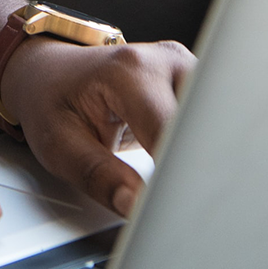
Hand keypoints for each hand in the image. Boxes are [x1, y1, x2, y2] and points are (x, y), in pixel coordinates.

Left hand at [0, 37, 195, 215]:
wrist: (49, 71)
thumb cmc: (51, 101)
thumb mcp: (58, 144)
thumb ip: (98, 176)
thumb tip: (133, 204)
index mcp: (131, 72)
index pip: (172, 133)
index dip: (177, 175)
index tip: (171, 206)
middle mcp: (167, 62)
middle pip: (206, 124)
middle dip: (200, 166)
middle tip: (184, 202)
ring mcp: (187, 68)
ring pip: (217, 122)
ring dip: (205, 156)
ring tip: (185, 182)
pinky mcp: (197, 81)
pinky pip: (213, 119)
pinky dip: (203, 146)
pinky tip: (191, 166)